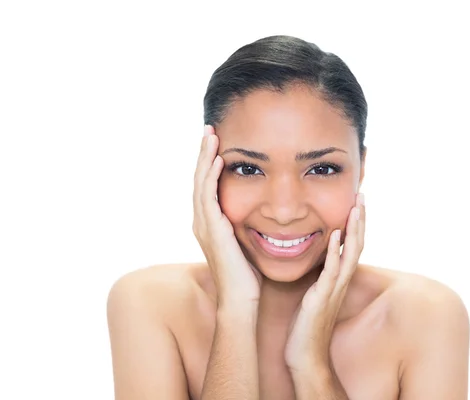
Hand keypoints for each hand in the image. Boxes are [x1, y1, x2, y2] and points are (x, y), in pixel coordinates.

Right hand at [193, 124, 262, 306]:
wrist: (241, 300)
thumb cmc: (248, 276)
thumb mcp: (245, 243)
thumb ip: (246, 226)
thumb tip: (261, 213)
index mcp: (210, 224)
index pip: (208, 186)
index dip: (210, 163)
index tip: (218, 141)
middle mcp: (202, 222)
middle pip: (199, 179)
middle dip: (204, 153)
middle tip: (209, 129)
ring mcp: (205, 225)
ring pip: (201, 183)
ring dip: (205, 157)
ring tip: (211, 135)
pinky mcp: (213, 230)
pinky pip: (209, 196)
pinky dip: (212, 176)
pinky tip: (218, 159)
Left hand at [284, 193, 365, 371]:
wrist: (305, 356)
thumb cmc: (306, 327)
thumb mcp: (314, 295)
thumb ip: (318, 278)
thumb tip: (315, 261)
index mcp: (337, 280)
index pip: (352, 246)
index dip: (356, 224)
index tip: (356, 202)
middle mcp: (340, 282)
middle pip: (358, 245)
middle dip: (360, 219)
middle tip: (362, 195)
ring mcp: (333, 290)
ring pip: (351, 254)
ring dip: (354, 229)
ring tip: (355, 207)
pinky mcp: (322, 298)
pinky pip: (332, 271)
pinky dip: (335, 251)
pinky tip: (336, 234)